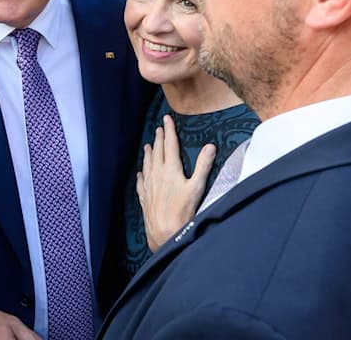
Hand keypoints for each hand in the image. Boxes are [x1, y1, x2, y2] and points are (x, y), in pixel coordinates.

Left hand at [136, 115, 215, 252]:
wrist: (164, 231)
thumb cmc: (183, 210)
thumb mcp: (197, 186)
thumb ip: (203, 165)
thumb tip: (210, 146)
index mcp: (171, 169)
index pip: (169, 145)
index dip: (169, 131)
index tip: (166, 119)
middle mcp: (157, 174)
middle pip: (157, 152)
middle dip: (159, 139)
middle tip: (158, 129)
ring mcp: (149, 185)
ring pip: (147, 164)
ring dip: (148, 153)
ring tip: (148, 145)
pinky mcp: (144, 197)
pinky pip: (141, 182)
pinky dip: (141, 174)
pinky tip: (140, 173)